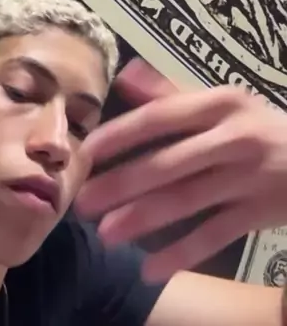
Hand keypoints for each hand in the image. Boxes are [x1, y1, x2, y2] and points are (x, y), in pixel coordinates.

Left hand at [76, 58, 286, 281]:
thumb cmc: (259, 126)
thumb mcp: (223, 102)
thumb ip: (172, 92)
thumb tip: (125, 75)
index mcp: (219, 104)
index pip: (161, 117)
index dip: (122, 134)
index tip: (88, 151)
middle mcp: (232, 138)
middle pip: (169, 163)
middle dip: (122, 183)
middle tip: (84, 201)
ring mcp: (248, 177)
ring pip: (187, 200)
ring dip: (144, 219)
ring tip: (107, 234)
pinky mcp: (260, 212)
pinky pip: (215, 235)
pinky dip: (183, 253)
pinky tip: (151, 269)